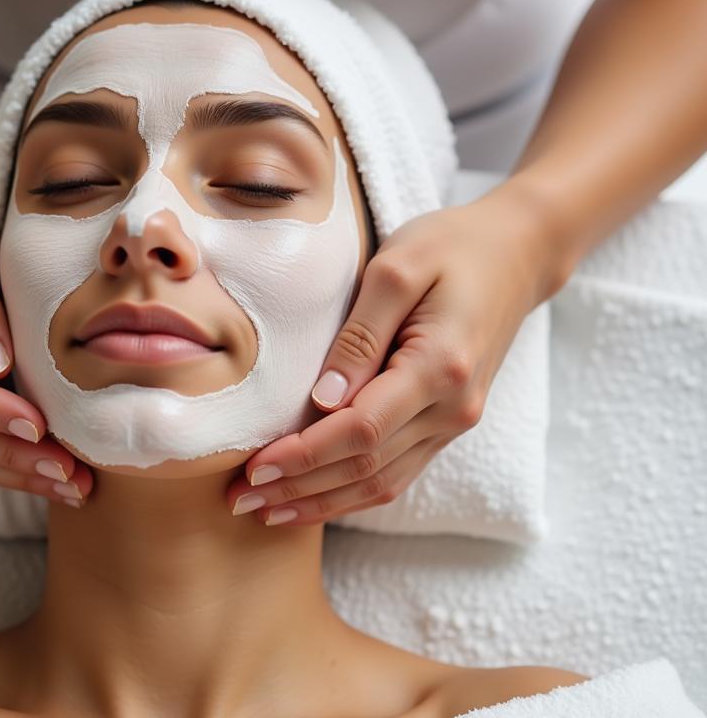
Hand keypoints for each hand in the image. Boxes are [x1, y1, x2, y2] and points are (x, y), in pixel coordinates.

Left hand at [227, 186, 558, 525]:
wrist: (518, 252)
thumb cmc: (451, 246)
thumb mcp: (395, 268)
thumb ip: (359, 336)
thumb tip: (322, 400)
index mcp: (439, 367)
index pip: (359, 431)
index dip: (303, 456)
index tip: (254, 467)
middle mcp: (453, 407)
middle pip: (366, 467)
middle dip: (300, 489)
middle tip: (241, 501)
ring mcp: (456, 420)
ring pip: (383, 482)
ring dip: (323, 502)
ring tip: (267, 511)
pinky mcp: (449, 420)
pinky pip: (399, 471)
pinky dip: (354, 491)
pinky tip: (317, 498)